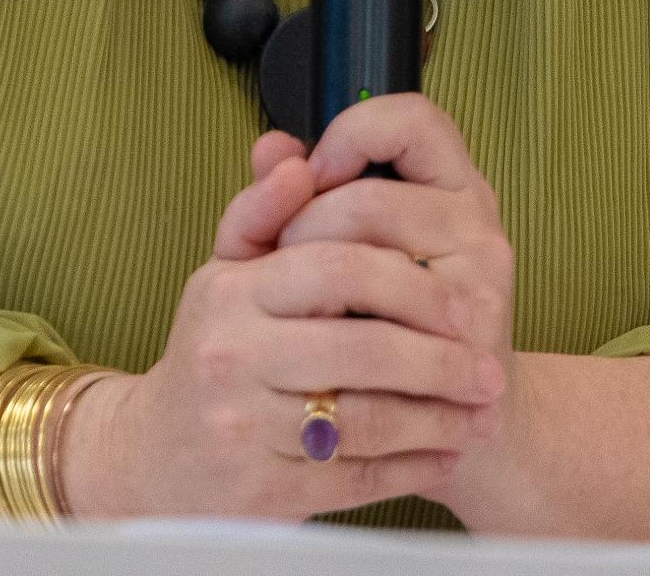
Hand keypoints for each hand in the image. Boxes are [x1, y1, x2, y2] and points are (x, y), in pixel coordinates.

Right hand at [66, 128, 504, 518]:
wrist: (160, 458)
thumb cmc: (212, 355)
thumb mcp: (225, 275)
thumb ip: (263, 213)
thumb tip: (293, 154)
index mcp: (229, 295)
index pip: (336, 266)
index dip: (411, 283)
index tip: (462, 303)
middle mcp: (230, 359)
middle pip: (362, 349)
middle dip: (440, 360)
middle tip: (489, 366)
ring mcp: (244, 430)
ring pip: (368, 421)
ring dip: (439, 420)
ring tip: (481, 413)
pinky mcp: (263, 494)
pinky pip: (357, 479)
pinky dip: (413, 467)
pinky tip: (446, 454)